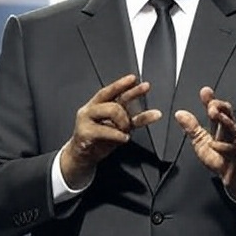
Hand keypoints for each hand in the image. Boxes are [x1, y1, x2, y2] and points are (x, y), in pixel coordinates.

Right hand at [60, 74, 159, 188]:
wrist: (82, 156)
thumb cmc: (99, 140)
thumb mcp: (119, 127)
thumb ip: (132, 118)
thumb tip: (153, 113)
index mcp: (98, 105)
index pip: (110, 90)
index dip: (122, 84)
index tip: (134, 79)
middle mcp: (91, 109)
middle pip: (114, 101)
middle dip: (126, 113)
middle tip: (128, 124)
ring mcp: (86, 120)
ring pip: (111, 110)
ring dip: (123, 123)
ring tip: (124, 133)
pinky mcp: (85, 132)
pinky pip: (107, 130)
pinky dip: (118, 135)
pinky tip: (123, 138)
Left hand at [175, 87, 235, 200]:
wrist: (233, 176)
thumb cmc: (219, 158)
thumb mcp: (200, 141)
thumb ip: (192, 127)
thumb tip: (179, 114)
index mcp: (221, 127)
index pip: (218, 110)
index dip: (211, 100)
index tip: (205, 91)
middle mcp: (230, 132)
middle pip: (228, 114)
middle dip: (220, 108)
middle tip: (210, 104)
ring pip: (232, 129)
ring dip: (223, 120)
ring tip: (214, 114)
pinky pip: (231, 150)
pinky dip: (223, 147)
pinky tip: (215, 144)